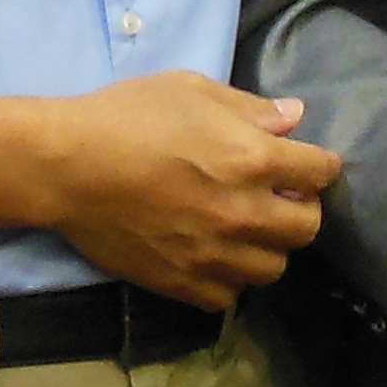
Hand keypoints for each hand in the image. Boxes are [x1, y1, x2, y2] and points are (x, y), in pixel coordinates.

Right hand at [37, 73, 340, 308]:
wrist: (65, 167)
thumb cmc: (126, 116)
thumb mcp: (190, 90)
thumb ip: (250, 108)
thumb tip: (296, 119)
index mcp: (252, 159)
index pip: (320, 171)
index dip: (318, 165)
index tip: (306, 164)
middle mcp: (242, 213)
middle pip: (307, 228)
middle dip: (302, 209)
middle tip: (279, 197)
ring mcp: (213, 255)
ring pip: (273, 268)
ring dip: (268, 247)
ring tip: (246, 230)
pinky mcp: (182, 283)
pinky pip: (229, 296)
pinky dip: (229, 279)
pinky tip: (215, 257)